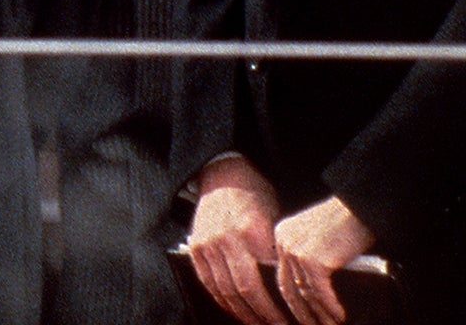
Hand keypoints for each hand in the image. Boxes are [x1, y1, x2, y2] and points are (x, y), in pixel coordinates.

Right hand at [188, 157, 286, 324]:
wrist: (225, 174)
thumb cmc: (255, 197)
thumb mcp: (273, 221)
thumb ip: (272, 252)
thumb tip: (283, 287)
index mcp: (248, 232)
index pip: (262, 281)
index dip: (274, 307)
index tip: (288, 321)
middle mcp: (224, 239)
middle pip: (241, 290)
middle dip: (260, 315)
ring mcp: (206, 243)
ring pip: (222, 289)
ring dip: (239, 312)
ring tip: (256, 324)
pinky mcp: (195, 246)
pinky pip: (206, 280)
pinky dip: (220, 299)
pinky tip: (233, 310)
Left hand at [275, 198, 374, 324]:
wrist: (358, 205)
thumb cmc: (343, 221)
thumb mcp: (315, 238)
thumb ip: (306, 258)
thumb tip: (310, 291)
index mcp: (280, 237)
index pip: (281, 276)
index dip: (289, 302)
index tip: (296, 318)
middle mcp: (284, 244)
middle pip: (289, 289)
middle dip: (301, 315)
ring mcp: (297, 252)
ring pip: (306, 295)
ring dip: (320, 316)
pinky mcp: (315, 261)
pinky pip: (321, 293)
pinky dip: (332, 309)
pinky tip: (340, 318)